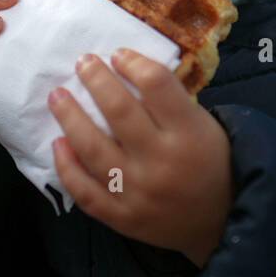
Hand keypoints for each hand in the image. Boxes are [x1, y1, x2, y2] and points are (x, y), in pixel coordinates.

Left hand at [47, 48, 233, 267]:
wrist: (219, 221)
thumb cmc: (209, 162)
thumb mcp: (203, 125)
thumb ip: (170, 102)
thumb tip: (124, 69)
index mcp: (189, 132)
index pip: (156, 84)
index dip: (133, 63)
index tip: (119, 55)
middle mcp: (162, 161)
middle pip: (119, 111)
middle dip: (96, 80)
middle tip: (82, 62)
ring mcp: (139, 192)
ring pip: (93, 149)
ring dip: (69, 117)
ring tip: (57, 96)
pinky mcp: (123, 217)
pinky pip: (85, 191)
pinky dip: (67, 167)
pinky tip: (58, 144)